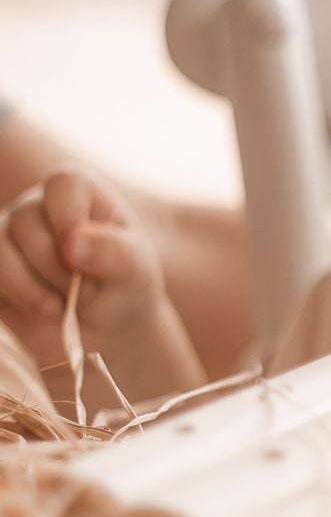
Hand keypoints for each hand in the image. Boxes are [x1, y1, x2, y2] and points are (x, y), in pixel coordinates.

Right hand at [0, 171, 202, 414]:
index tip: (84, 257)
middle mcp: (38, 207)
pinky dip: (14, 296)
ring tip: (58, 307)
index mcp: (79, 194)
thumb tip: (73, 241)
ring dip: (29, 285)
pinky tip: (40, 311)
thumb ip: (111, 251)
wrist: (102, 330)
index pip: (62, 186)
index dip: (70, 219)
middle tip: (83, 291)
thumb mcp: (132, 271)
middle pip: (26, 220)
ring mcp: (10, 236)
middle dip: (57, 266)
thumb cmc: (121, 289)